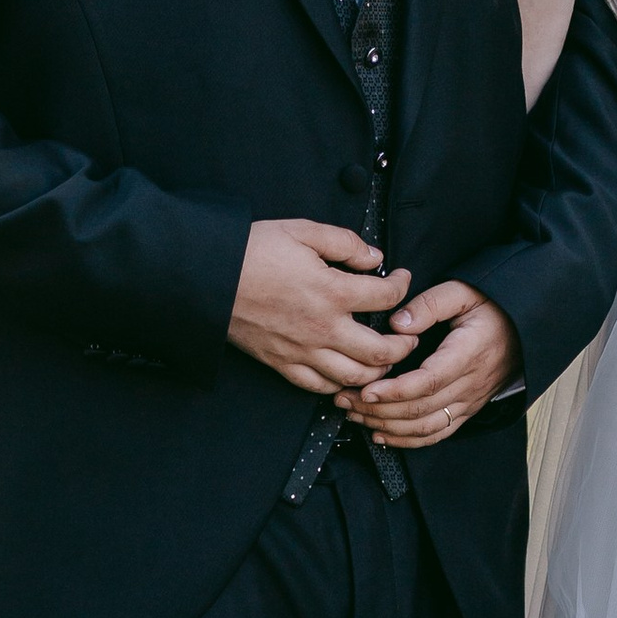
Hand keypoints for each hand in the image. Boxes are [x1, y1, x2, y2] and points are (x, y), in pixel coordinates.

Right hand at [230, 222, 413, 394]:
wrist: (206, 278)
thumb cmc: (251, 251)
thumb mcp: (302, 231)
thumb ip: (344, 243)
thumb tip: (373, 257)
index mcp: (333, 292)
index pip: (387, 298)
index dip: (402, 286)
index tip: (402, 279)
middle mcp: (323, 328)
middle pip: (382, 352)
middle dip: (404, 345)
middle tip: (410, 335)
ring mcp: (303, 351)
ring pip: (355, 377)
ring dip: (378, 371)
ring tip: (385, 359)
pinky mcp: (282, 364)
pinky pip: (320, 387)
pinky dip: (340, 386)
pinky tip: (347, 375)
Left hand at [352, 281, 521, 448]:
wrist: (523, 328)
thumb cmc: (490, 308)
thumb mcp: (463, 291)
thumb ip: (430, 304)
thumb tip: (398, 323)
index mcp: (467, 354)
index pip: (428, 382)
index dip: (395, 391)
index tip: (366, 390)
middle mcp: (469, 384)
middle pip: (420, 409)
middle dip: (377, 409)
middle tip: (344, 400)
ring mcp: (469, 401)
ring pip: (425, 426)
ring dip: (387, 426)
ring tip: (355, 415)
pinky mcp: (467, 410)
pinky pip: (437, 434)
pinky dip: (408, 440)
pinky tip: (382, 435)